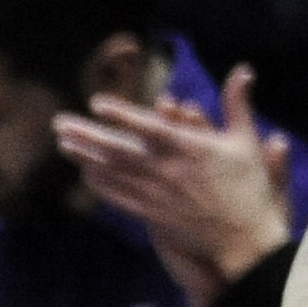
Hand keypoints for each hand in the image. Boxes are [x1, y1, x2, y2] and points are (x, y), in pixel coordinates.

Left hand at [54, 68, 293, 306]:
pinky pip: (118, 196)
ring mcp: (157, 194)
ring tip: (62, 143)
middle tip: (59, 122)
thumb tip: (243, 69)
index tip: (97, 102)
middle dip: (87, 135)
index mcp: (193, 149)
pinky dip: (100, 183)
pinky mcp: (151, 213)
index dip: (123, 115)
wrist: (242, 236)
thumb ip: (238, 103)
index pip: (151, 128)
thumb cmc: (248, 185)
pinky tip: (86, 171)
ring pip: (113, 172)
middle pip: (119, 150)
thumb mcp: (247, 140)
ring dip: (85, 156)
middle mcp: (169, 170)